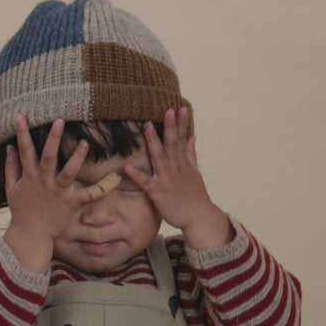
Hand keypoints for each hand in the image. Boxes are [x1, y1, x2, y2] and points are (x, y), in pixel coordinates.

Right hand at [3, 116, 99, 271]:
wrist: (31, 234)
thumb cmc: (21, 211)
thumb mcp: (11, 188)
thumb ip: (11, 167)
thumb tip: (10, 147)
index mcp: (31, 177)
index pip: (25, 151)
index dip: (22, 134)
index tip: (21, 116)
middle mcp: (44, 183)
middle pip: (48, 158)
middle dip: (53, 139)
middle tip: (59, 120)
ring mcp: (58, 193)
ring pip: (68, 173)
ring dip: (77, 158)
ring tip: (84, 143)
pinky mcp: (71, 203)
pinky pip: (89, 194)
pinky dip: (102, 187)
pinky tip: (114, 178)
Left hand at [123, 108, 231, 250]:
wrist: (198, 217)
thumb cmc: (194, 196)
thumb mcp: (195, 173)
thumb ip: (191, 154)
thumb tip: (192, 137)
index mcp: (183, 163)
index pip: (181, 140)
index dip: (180, 124)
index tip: (180, 108)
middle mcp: (176, 169)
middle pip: (172, 144)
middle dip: (169, 127)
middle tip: (166, 110)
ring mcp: (167, 180)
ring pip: (159, 158)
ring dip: (153, 142)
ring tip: (146, 126)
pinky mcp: (159, 193)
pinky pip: (146, 183)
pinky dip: (137, 175)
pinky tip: (126, 167)